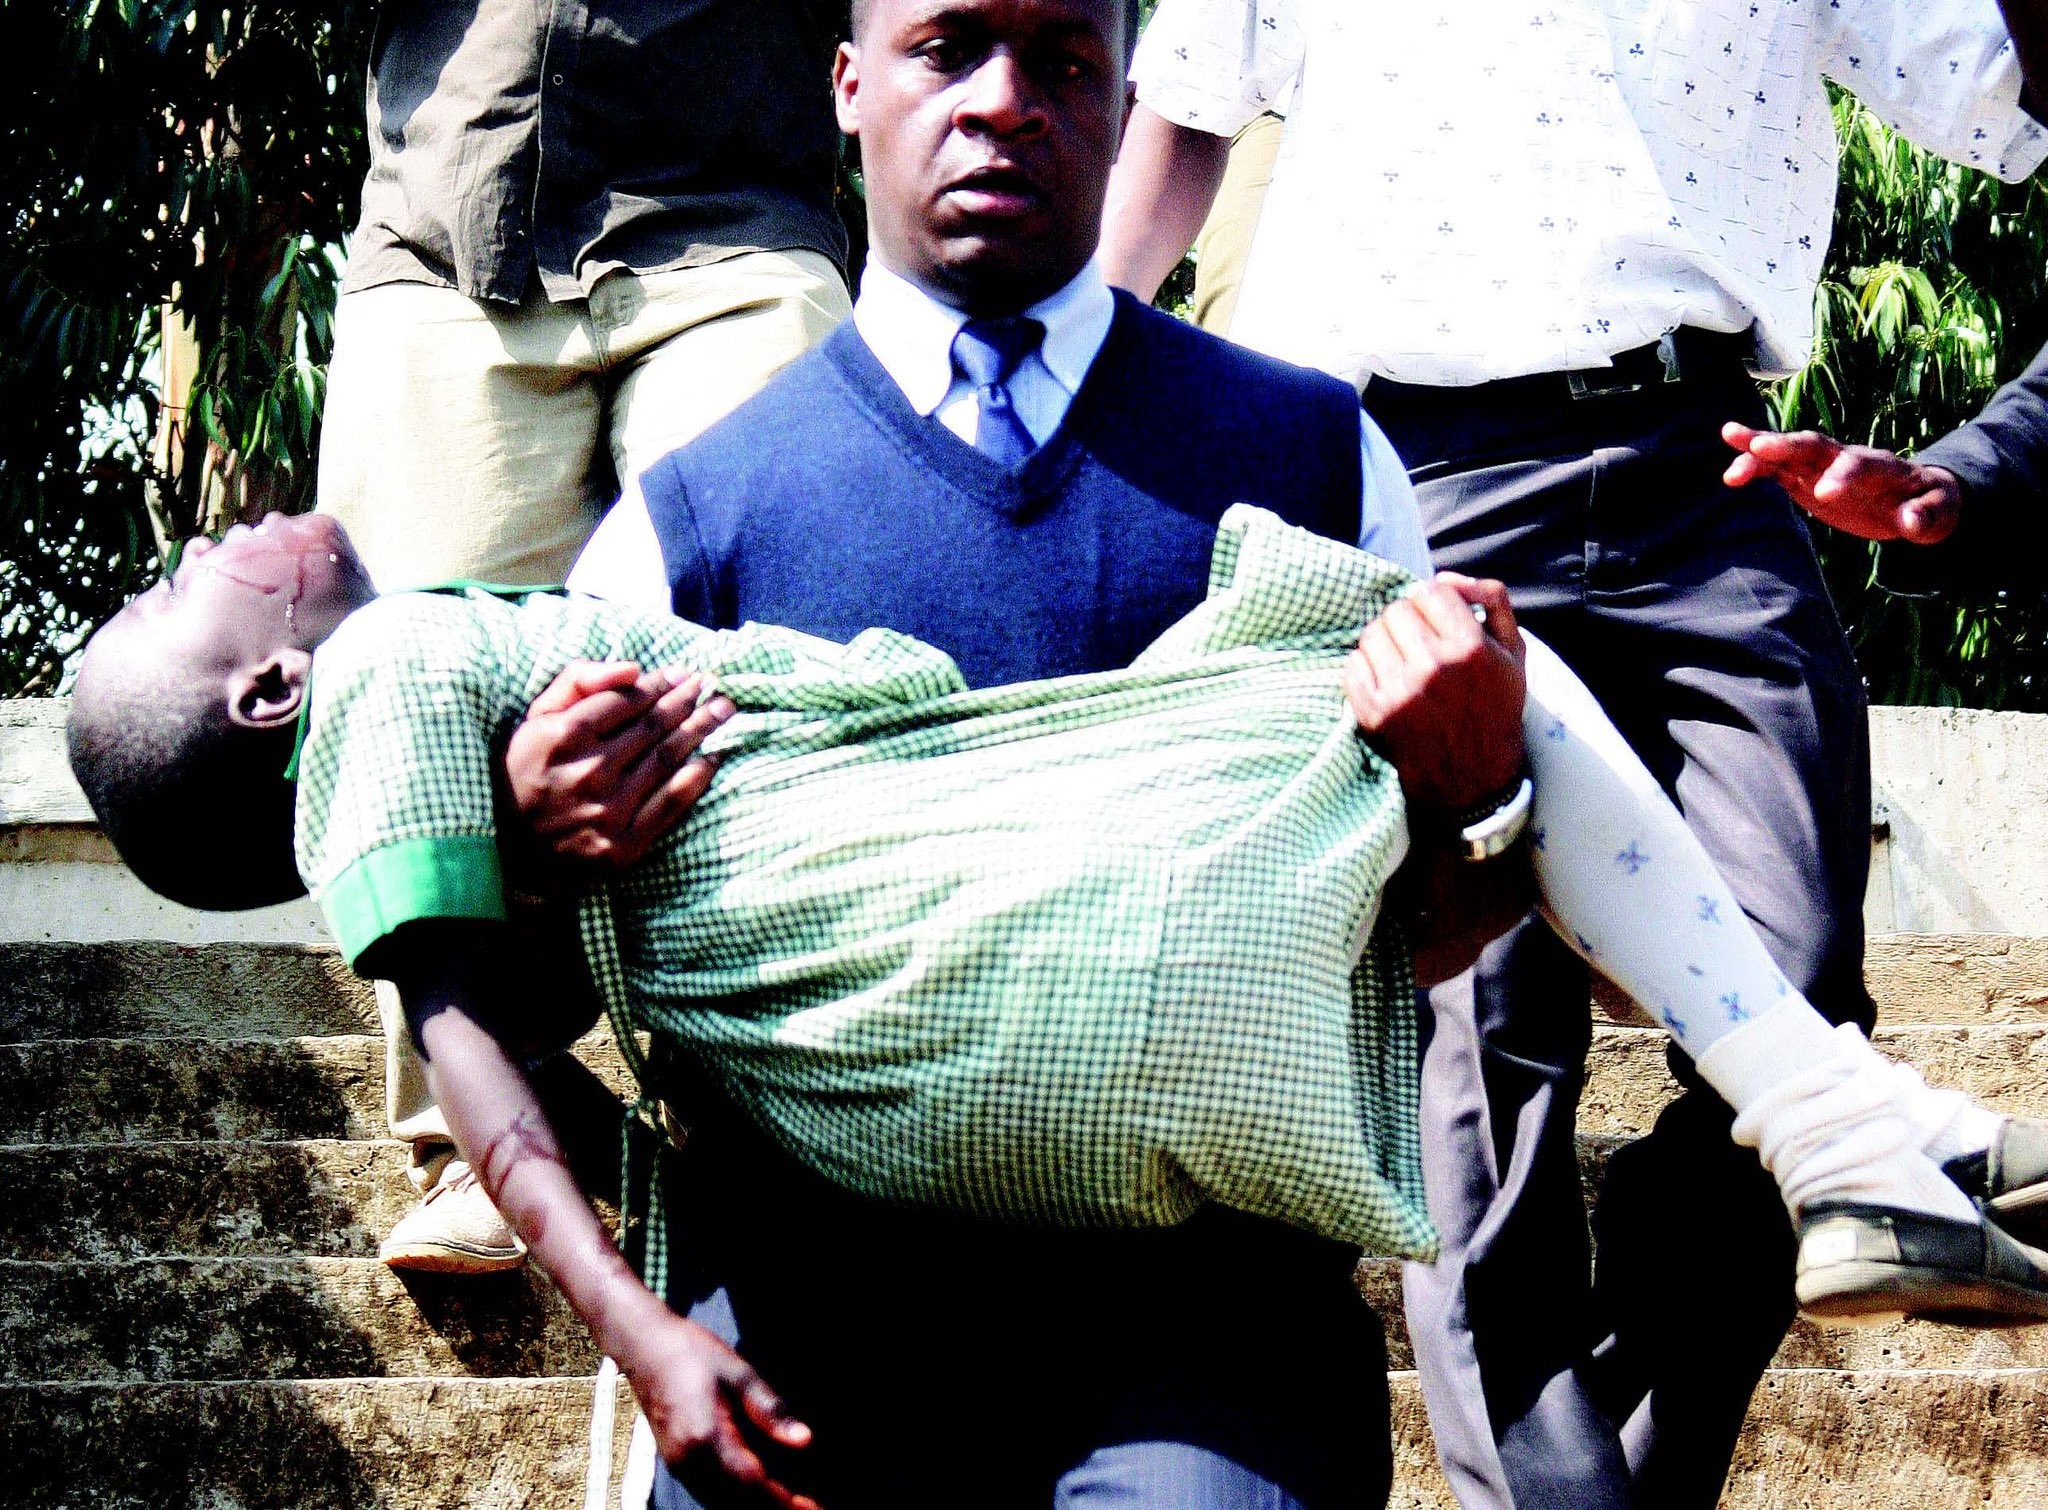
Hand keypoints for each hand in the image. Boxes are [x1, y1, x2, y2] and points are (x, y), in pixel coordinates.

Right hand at [505, 661, 735, 870]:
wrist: (514, 852)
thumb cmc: (528, 772)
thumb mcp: (537, 719)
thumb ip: (578, 683)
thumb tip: (633, 670)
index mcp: (562, 736)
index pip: (626, 700)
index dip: (659, 684)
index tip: (680, 673)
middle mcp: (588, 772)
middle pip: (653, 727)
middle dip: (688, 701)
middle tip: (713, 684)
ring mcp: (608, 811)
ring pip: (668, 759)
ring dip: (702, 729)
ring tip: (724, 709)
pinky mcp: (624, 845)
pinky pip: (672, 802)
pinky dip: (698, 777)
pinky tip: (713, 757)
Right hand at [617, 1307, 819, 1509]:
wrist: (643, 1346)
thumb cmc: (692, 1352)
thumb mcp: (738, 1372)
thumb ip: (770, 1409)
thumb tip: (805, 1440)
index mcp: (706, 1437)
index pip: (751, 1483)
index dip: (782, 1501)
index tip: (812, 1506)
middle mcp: (689, 1461)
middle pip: (735, 1502)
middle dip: (773, 1508)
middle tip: (810, 1508)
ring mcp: (679, 1465)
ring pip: (720, 1503)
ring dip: (754, 1506)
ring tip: (791, 1503)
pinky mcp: (676, 1463)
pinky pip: (709, 1494)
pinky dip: (735, 1500)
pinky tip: (758, 1491)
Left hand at [1346, 575, 1526, 814]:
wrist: (1474, 776)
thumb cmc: (1494, 706)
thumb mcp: (1513, 651)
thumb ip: (1492, 599)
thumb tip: (1445, 578)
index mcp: (1471, 647)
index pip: (1429, 591)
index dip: (1430, 603)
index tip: (1436, 622)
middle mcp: (1434, 666)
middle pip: (1396, 610)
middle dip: (1406, 621)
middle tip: (1417, 643)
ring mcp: (1401, 691)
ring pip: (1371, 634)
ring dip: (1383, 642)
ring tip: (1401, 662)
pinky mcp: (1375, 713)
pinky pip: (1352, 665)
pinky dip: (1364, 668)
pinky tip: (1385, 681)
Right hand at [1721, 421, 1960, 544]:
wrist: (1914, 496)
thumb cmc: (1930, 505)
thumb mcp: (1939, 516)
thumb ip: (1926, 516)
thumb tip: (1909, 520)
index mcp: (1883, 468)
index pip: (1860, 465)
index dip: (1842, 476)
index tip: (1823, 495)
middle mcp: (1847, 459)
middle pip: (1816, 446)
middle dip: (1788, 446)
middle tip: (1758, 448)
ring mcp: (1823, 467)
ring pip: (1790, 451)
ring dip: (1759, 445)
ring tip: (1729, 437)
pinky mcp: (1805, 479)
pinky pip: (1777, 469)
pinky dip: (1754, 466)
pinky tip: (1731, 472)